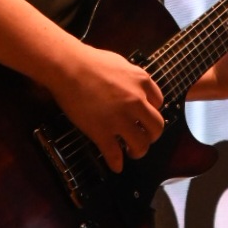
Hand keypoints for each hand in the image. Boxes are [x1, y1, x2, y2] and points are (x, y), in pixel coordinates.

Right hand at [52, 40, 164, 172]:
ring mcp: (120, 119)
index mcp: (142, 82)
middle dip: (151, 136)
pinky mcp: (102, 132)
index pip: (159, 103)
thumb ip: (132, 77)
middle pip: (156, 127)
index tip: (144, 118)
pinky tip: (116, 166)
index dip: (152, 112)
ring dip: (138, 151)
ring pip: (141, 144)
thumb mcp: (120, 63)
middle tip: (143, 138)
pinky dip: (116, 163)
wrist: (68, 67)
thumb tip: (134, 87)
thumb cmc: (90, 61)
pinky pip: (115, 154)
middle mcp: (136, 101)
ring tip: (131, 151)